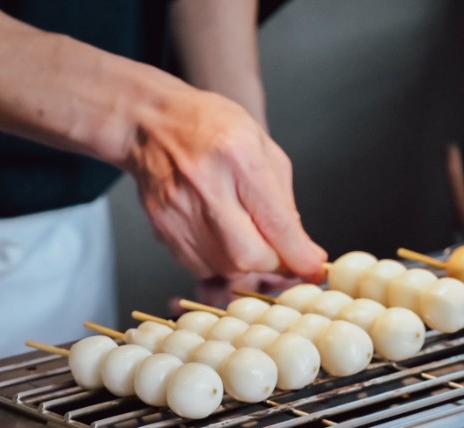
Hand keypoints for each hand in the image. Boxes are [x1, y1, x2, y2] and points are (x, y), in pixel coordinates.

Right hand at [123, 85, 326, 280]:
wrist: (150, 123)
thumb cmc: (209, 126)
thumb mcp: (259, 144)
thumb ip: (281, 195)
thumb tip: (297, 245)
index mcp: (237, 155)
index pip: (275, 221)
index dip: (299, 254)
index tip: (313, 268)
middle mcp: (205, 185)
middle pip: (247, 255)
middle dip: (272, 263)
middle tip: (280, 252)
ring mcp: (179, 211)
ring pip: (224, 266)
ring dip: (244, 262)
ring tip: (244, 233)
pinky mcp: (162, 228)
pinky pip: (200, 266)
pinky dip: (218, 260)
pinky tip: (219, 234)